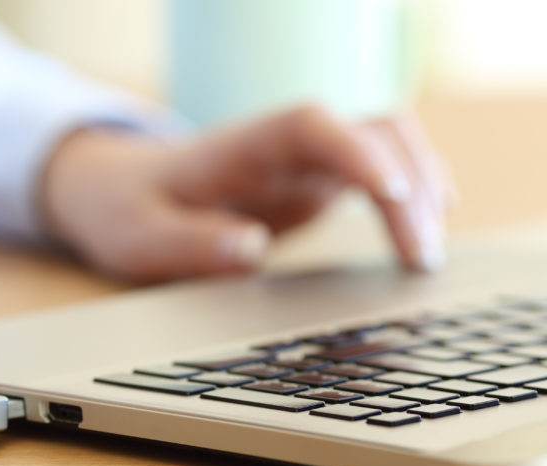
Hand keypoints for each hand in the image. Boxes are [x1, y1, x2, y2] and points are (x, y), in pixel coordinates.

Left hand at [42, 105, 452, 280]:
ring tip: (424, 259)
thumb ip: (190, 243)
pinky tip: (424, 234)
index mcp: (240, 144)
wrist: (122, 193)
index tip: (392, 192)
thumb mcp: (140, 238)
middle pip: (369, 130)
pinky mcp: (317, 179)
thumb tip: (250, 251)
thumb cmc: (129, 212)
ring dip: (420, 189)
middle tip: (417, 258)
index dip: (355, 151)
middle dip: (408, 183)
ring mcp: (306, 157)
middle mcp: (284, 141)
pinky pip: (380, 171)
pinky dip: (411, 196)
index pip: (309, 125)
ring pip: (388, 143)